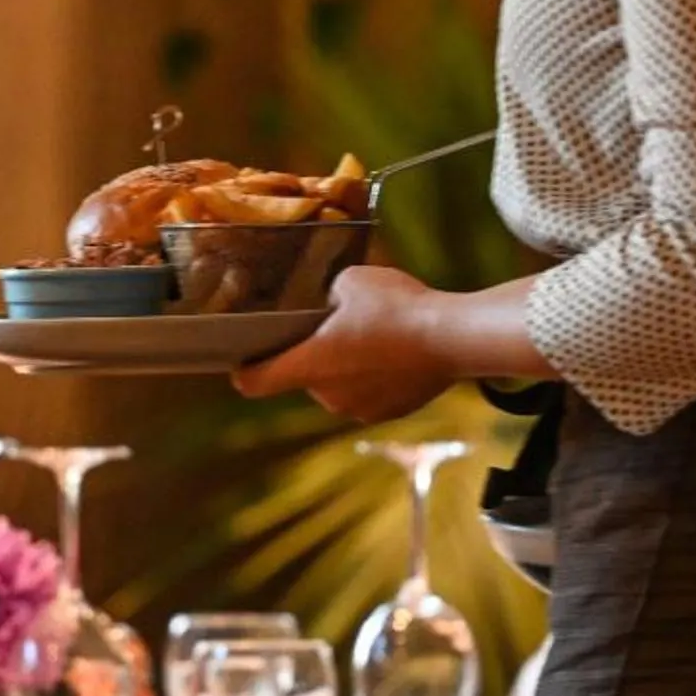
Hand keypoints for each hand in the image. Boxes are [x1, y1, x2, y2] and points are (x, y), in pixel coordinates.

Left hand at [234, 265, 464, 423]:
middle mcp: (328, 396)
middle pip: (305, 377)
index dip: (245, 371)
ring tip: (374, 337)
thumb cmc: (396, 307)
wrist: (453, 338)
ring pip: (338, 387)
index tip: (242, 361)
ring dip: (346, 368)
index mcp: (310, 364)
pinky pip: (368, 394)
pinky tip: (395, 353)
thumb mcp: (351, 281)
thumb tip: (330, 304)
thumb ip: (328, 295)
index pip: (257, 382)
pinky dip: (374, 379)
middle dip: (315, 355)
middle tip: (338, 327)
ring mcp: (360, 410)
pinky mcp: (389, 414)